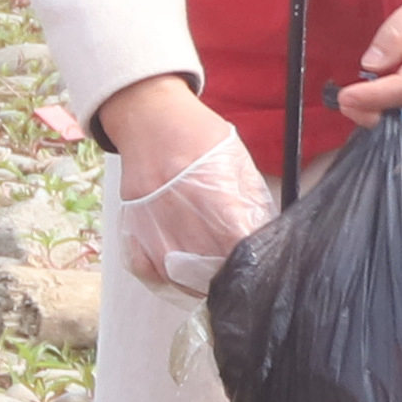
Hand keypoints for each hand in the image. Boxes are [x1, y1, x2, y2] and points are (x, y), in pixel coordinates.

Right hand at [100, 83, 274, 292]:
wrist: (152, 119)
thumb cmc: (199, 138)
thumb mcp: (240, 164)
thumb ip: (255, 205)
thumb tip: (268, 238)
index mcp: (218, 203)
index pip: (241, 255)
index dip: (252, 265)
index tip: (257, 264)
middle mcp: (184, 222)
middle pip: (212, 274)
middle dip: (227, 274)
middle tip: (234, 266)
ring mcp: (154, 231)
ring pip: (181, 281)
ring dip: (199, 281)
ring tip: (210, 268)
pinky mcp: (133, 232)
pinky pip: (150, 273)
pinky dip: (165, 276)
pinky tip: (179, 265)